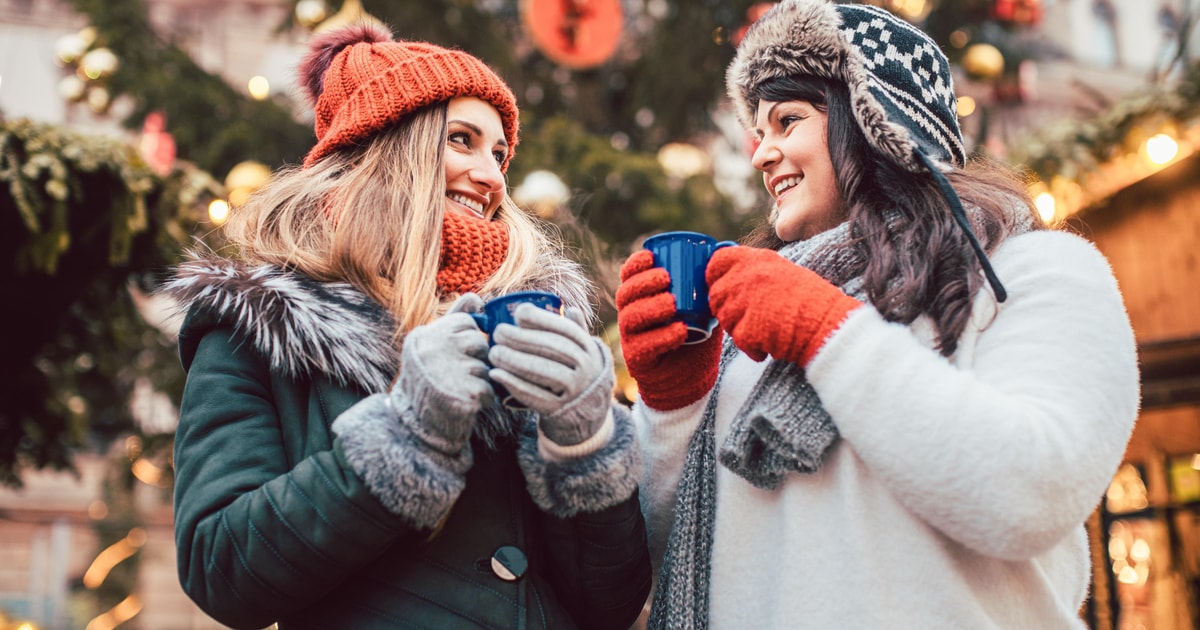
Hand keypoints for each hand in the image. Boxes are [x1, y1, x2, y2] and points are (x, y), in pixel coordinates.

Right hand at [392, 293, 493, 453]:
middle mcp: (433, 350)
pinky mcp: (464, 394)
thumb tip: (475, 296)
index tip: (455, 354)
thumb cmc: (428, 381)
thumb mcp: (433, 345)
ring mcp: (448, 372)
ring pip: (485, 367)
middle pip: (479, 342)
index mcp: (425, 335)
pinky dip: (483, 399)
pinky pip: (489, 389)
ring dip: (479, 380)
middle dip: (476, 359)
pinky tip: (466, 403)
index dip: (468, 339)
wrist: (415, 426)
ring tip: (458, 389)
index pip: (466, 322)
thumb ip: (454, 319)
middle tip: (458, 374)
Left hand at [488, 304, 613, 445]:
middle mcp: (587, 369)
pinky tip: (496, 374)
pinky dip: (513, 384)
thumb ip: (576, 331)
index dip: (542, 319)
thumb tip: (570, 308)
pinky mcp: (559, 410)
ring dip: (515, 360)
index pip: (566, 330)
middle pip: (553, 349)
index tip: (518, 314)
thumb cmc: (577, 374)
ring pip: (544, 371)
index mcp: (589, 349)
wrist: (588, 414)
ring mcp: (575, 391)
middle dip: (521, 338)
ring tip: (493, 353)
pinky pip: (535, 396)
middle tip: (497, 333)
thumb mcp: (583, 353)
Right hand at [615, 250, 722, 410]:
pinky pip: (644, 346)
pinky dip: (662, 337)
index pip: (629, 276)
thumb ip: (709, 282)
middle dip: (643, 283)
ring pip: (631, 318)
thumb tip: (725, 249)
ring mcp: (631, 338)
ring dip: (651, 307)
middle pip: (625, 294)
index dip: (635, 264)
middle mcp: (631, 315)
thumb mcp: (703, 306)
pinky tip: (680, 331)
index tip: (651, 256)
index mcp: (641, 298)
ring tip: (672, 303)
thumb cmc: (696, 335)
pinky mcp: (638, 360)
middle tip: (666, 278)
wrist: (692, 376)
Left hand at [706, 247, 862, 366]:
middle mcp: (746, 276)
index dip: (714, 276)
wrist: (828, 324)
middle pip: (716, 295)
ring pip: (725, 319)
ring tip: (766, 330)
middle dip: (728, 310)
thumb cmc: (812, 301)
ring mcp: (744, 302)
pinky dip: (752, 348)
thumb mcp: (783, 272)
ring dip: (740, 329)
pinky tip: (770, 345)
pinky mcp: (746, 328)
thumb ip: (755, 272)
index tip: (721, 286)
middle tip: (750, 318)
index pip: (717, 261)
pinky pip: (738, 340)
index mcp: (756, 259)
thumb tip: (731, 279)